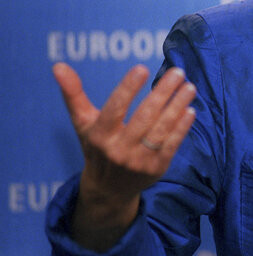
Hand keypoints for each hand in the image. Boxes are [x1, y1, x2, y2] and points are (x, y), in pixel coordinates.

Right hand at [53, 62, 195, 249]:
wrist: (109, 190)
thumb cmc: (97, 147)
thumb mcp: (83, 123)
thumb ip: (73, 94)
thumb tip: (58, 65)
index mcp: (99, 135)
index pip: (114, 108)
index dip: (128, 88)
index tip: (142, 68)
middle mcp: (118, 149)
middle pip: (144, 116)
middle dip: (163, 92)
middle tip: (178, 72)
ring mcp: (139, 160)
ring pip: (161, 129)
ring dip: (177, 106)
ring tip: (189, 87)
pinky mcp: (156, 168)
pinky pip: (171, 145)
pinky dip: (182, 127)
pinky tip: (190, 110)